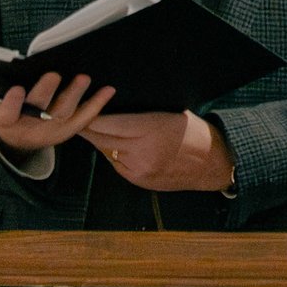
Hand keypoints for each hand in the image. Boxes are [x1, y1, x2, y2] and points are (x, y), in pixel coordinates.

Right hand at [0, 53, 113, 151]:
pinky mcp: (69, 129)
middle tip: (53, 74)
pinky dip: (98, 104)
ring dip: (75, 96)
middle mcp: (29, 127)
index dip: (11, 105)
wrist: (15, 138)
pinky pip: (86, 118)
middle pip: (39, 111)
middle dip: (46, 93)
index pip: (6, 114)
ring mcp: (51, 130)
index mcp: (4, 121)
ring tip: (84, 77)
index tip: (15, 90)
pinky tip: (108, 89)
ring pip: (65, 114)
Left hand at [81, 111, 235, 192]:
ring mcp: (139, 168)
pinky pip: (116, 164)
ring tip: (87, 128)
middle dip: (87, 127)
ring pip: (106, 151)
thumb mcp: (171, 114)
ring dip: (98, 140)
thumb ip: (141, 115)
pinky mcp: (139, 180)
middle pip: (101, 137)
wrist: (213, 163)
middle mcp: (141, 150)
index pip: (107, 122)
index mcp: (150, 128)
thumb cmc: (194, 133)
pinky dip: (111, 153)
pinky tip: (110, 144)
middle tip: (73, 115)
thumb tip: (114, 108)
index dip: (91, 114)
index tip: (82, 106)